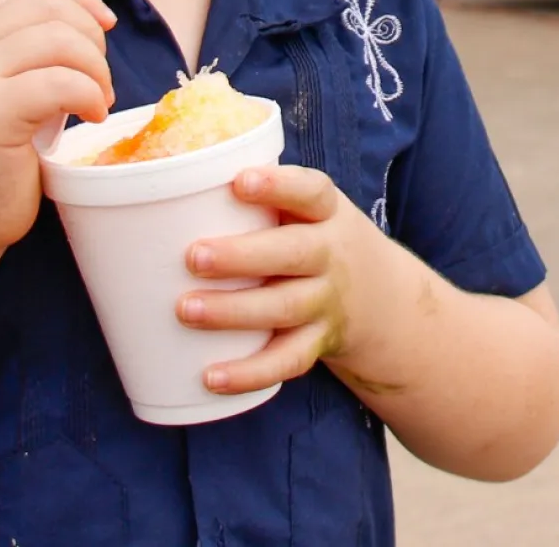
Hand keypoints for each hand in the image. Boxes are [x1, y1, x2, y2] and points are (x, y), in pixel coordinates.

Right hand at [0, 0, 115, 256]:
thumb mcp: (6, 91)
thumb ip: (30, 56)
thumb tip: (91, 24)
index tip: (104, 24)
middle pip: (50, 9)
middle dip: (92, 38)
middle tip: (99, 78)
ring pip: (61, 40)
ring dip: (96, 69)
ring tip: (97, 100)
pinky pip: (62, 83)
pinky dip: (89, 95)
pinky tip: (90, 116)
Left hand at [177, 167, 377, 396]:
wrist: (381, 294)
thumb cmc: (317, 237)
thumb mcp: (308, 209)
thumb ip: (263, 197)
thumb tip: (177, 183)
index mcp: (327, 212)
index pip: (311, 192)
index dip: (278, 185)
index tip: (239, 182)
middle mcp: (332, 254)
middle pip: (293, 253)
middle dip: (241, 256)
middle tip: (193, 256)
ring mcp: (327, 302)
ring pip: (284, 307)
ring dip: (233, 311)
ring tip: (186, 309)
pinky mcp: (318, 342)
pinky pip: (286, 360)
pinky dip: (249, 372)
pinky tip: (209, 376)